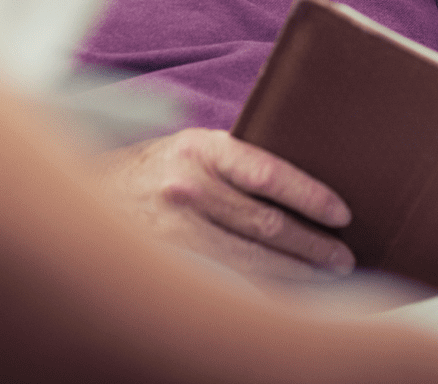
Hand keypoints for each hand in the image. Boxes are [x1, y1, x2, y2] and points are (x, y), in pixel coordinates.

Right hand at [98, 128, 353, 282]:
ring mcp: (173, 232)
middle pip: (266, 226)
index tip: (342, 214)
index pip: (269, 174)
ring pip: (250, 261)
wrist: (94, 195)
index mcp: (201, 149)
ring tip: (324, 276)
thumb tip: (307, 183)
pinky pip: (225, 281)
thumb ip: (239, 160)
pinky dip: (262, 288)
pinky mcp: (167, 264)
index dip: (311, 196)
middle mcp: (186, 189)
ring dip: (295, 273)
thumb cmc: (161, 168)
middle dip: (313, 246)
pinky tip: (285, 291)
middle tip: (342, 257)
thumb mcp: (197, 146)